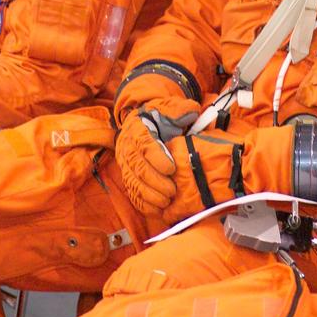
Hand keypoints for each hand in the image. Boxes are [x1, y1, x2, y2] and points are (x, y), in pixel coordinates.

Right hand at [115, 101, 197, 215]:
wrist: (144, 123)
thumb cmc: (159, 117)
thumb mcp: (168, 107)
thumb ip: (180, 109)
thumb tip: (192, 111)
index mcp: (137, 129)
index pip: (144, 145)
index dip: (156, 158)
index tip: (171, 168)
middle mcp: (127, 148)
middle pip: (137, 168)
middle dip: (155, 181)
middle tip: (172, 190)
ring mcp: (125, 164)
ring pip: (133, 183)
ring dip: (149, 195)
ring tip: (166, 201)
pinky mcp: (128, 177)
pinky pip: (132, 193)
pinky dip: (143, 204)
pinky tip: (157, 210)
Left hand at [159, 131, 240, 222]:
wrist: (242, 169)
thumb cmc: (231, 152)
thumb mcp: (207, 138)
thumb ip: (191, 144)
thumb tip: (188, 148)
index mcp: (176, 147)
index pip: (158, 157)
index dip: (164, 166)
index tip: (168, 170)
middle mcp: (172, 166)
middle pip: (156, 177)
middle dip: (163, 182)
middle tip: (171, 185)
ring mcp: (176, 186)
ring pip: (158, 196)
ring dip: (164, 199)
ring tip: (172, 201)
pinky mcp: (183, 204)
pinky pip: (167, 213)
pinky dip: (171, 215)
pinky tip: (175, 213)